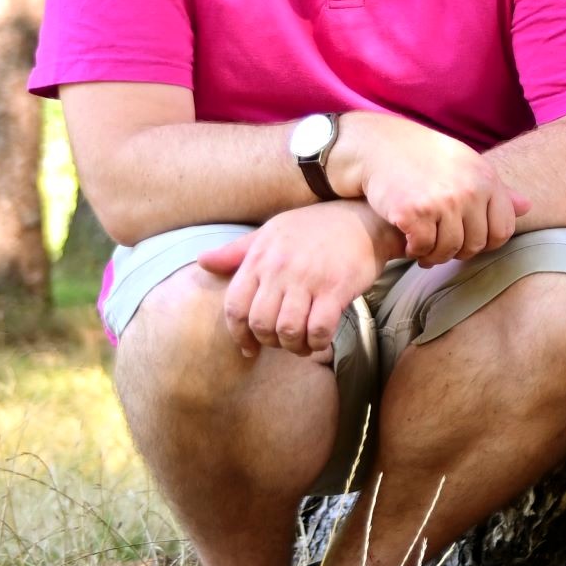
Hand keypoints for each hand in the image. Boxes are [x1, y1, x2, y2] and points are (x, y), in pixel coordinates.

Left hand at [200, 202, 393, 359]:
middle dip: (269, 342)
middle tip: (282, 343)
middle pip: (261, 323)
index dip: (239, 333)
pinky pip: (319, 328)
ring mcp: (309, 279)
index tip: (248, 347)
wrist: (363, 219)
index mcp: (260, 257)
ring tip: (302, 345)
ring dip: (294, 346)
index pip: (235, 306)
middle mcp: (280, 269)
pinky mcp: (336, 288)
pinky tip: (320, 340)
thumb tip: (202, 261)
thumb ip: (237, 252)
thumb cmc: (315, 228)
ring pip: (288, 330)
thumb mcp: (271, 232)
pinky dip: (318, 342)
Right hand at [330, 111, 529, 262]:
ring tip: (425, 248)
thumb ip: (496, 190)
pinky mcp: (413, 212)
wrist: (376, 145)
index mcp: (486, 179)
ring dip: (435, 254)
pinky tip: (409, 242)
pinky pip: (422, 248)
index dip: (487, 242)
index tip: (469, 241)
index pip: (502, 230)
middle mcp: (468, 190)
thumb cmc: (424, 156)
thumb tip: (528, 208)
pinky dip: (415, 250)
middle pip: (475, 244)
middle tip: (443, 246)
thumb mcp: (466, 164)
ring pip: (448, 250)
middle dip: (459, 251)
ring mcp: (442, 202)